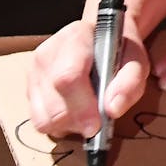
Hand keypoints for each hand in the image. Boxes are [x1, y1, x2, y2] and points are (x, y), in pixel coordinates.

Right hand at [27, 19, 149, 138]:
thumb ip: (130, 82)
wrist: (102, 38)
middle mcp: (47, 54)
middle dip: (78, 123)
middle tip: (98, 122)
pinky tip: (75, 113)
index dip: (82, 108)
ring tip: (86, 115)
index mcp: (74, 39)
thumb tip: (112, 110)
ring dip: (68, 127)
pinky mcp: (29, 90)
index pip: (68, 78)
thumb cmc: (119, 50)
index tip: (97, 126)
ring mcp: (34, 73)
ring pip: (43, 119)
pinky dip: (58, 126)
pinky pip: (39, 121)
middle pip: (53, 106)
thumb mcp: (136, 60)